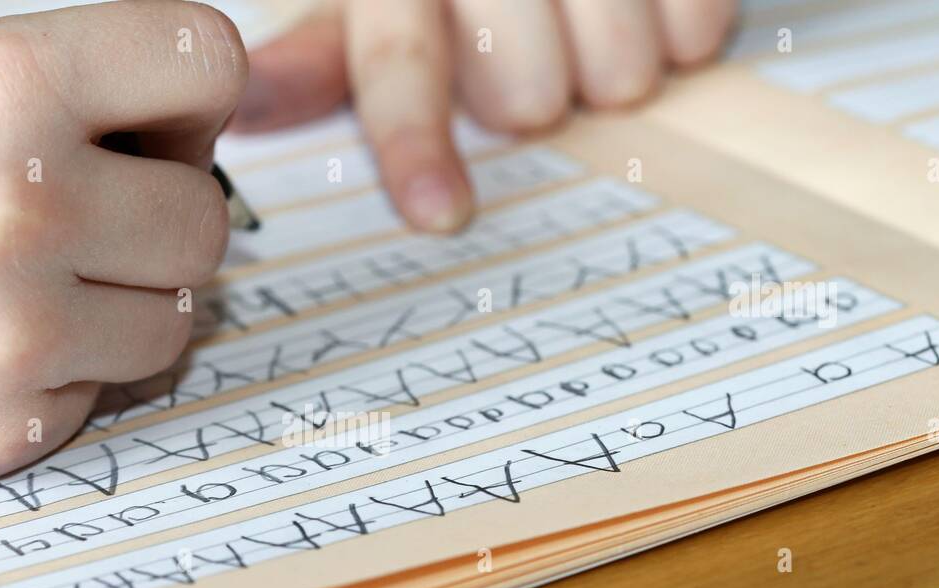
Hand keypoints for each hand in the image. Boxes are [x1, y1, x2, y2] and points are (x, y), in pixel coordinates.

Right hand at [0, 0, 244, 490]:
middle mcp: (19, 209)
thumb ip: (45, 94)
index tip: (159, 120)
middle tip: (89, 213)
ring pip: (171, 320)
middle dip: (158, 213)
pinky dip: (63, 374)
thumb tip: (169, 128)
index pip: (205, 63)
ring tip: (31, 285)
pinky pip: (102, 394)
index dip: (189, 93)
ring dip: (121, 303)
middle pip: (205, 219)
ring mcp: (15, 336)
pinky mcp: (1, 430)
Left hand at [234, 0, 737, 231]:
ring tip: (587, 35)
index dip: (416, 142)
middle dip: (531, 100)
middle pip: (524, 95)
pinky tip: (646, 10)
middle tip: (526, 67)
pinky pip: (694, 30)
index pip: (399, 64)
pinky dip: (679, 37)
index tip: (440, 216)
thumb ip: (319, 62)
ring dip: (609, 74)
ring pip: (617, 72)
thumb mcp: (372, 7)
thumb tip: (244, 112)